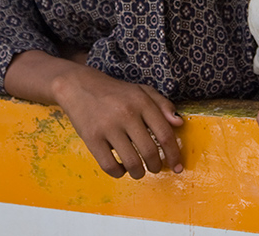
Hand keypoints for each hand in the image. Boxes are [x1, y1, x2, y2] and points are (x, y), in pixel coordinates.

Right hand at [4, 50, 183, 178]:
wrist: (79, 86)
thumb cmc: (115, 92)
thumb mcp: (142, 91)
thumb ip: (163, 104)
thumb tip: (179, 123)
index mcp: (142, 102)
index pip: (165, 134)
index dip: (174, 154)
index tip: (177, 167)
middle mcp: (126, 114)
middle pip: (150, 152)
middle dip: (156, 166)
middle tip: (155, 168)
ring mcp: (108, 127)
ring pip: (132, 162)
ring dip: (139, 173)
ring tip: (139, 170)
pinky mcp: (91, 138)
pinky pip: (109, 166)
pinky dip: (119, 173)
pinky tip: (120, 168)